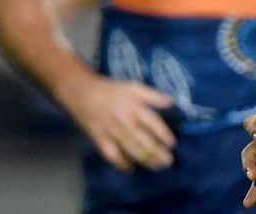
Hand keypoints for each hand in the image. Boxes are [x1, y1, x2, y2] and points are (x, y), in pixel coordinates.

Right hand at [55, 74, 176, 171]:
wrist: (83, 93)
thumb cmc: (113, 90)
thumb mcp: (134, 87)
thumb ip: (153, 95)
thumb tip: (171, 103)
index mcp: (134, 106)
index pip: (152, 122)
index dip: (163, 134)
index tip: (172, 144)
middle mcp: (124, 120)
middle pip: (143, 139)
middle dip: (156, 152)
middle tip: (168, 161)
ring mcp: (111, 131)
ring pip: (129, 148)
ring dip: (144, 159)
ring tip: (155, 166)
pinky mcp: (99, 138)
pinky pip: (110, 154)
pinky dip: (120, 163)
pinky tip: (129, 169)